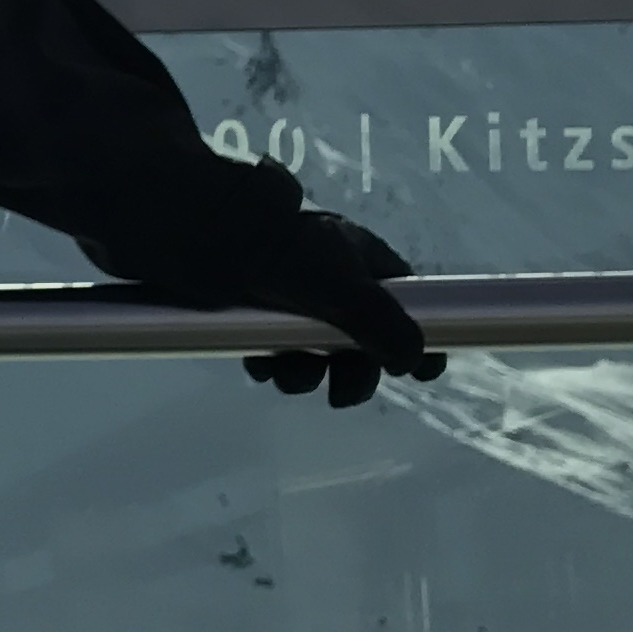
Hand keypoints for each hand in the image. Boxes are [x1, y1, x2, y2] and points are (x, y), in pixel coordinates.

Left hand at [226, 210, 445, 406]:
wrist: (212, 236)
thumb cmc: (290, 255)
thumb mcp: (349, 288)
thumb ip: (385, 326)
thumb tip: (413, 360)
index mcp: (364, 266)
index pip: (406, 306)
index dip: (415, 339)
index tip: (420, 373)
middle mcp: (332, 284)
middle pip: (359, 344)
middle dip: (354, 376)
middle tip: (341, 395)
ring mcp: (292, 301)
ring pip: (313, 356)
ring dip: (306, 376)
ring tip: (287, 373)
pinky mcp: (254, 315)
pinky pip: (273, 354)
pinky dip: (272, 366)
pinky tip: (260, 364)